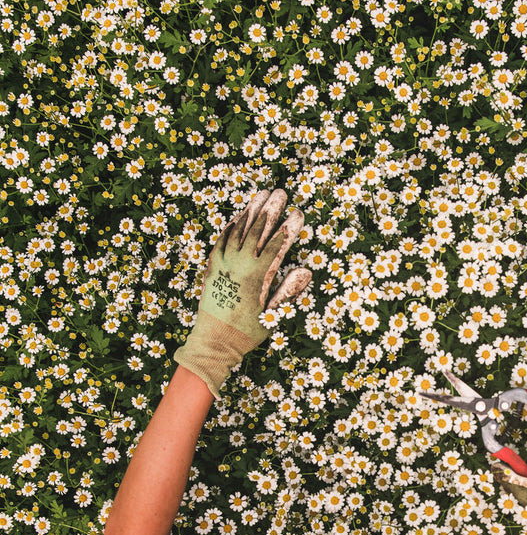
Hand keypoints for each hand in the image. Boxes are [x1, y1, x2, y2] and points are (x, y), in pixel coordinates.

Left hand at [199, 189, 311, 342]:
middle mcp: (240, 265)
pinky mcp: (212, 268)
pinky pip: (221, 241)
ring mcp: (224, 264)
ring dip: (250, 211)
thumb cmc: (247, 332)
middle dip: (270, 209)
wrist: (214, 341)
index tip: (299, 213)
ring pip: (238, 231)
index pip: (277, 245)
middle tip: (280, 192)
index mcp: (258, 276)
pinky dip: (230, 227)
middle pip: (257, 230)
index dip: (289, 228)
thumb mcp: (273, 316)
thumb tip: (306, 271)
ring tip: (261, 194)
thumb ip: (288, 291)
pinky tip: (238, 217)